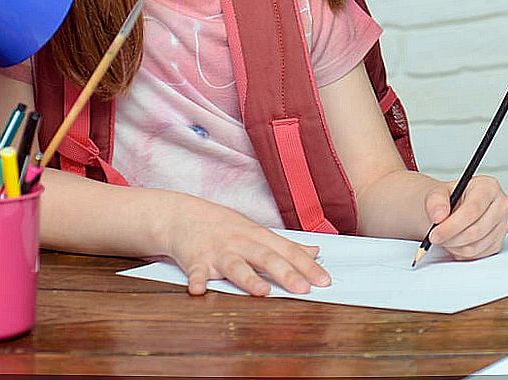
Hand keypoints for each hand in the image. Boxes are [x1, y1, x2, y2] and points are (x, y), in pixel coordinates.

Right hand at [162, 194, 332, 295]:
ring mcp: (218, 251)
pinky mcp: (194, 259)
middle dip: (286, 273)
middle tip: (303, 289)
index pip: (288, 251)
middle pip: (266, 258)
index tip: (324, 280)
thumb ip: (285, 245)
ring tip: (262, 292)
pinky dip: (196, 280)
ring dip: (248, 278)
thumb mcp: (257, 232)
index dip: (307, 266)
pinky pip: (195, 271)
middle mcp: (241, 242)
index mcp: (258, 237)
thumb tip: (315, 252)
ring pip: (235, 265)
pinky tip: (198, 290)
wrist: (183, 215)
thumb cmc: (224, 226)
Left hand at [424, 175, 507, 259]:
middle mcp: (500, 205)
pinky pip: (477, 255)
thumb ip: (436, 201)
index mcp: (488, 187)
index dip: (452, 225)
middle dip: (450, 238)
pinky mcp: (498, 243)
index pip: (473, 210)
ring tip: (445, 238)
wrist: (453, 208)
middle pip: (476, 231)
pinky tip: (455, 242)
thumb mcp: (438, 193)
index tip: (435, 233)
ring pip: (475, 247)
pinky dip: (461, 253)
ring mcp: (502, 226)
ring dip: (454, 247)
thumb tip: (439, 215)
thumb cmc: (450, 199)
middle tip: (435, 238)